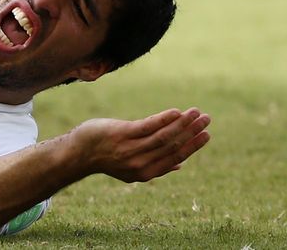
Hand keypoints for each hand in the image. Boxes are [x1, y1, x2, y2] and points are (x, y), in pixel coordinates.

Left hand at [70, 108, 210, 182]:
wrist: (79, 152)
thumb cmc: (108, 156)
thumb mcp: (132, 167)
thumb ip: (155, 166)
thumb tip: (180, 166)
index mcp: (146, 173)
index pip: (175, 158)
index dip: (193, 146)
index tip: (206, 134)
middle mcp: (140, 163)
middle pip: (173, 146)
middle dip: (192, 132)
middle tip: (207, 119)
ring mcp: (130, 149)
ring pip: (163, 136)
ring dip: (183, 123)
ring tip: (196, 112)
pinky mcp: (122, 134)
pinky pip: (147, 126)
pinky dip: (164, 119)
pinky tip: (176, 112)